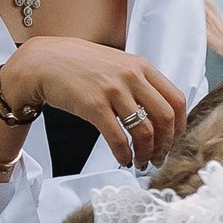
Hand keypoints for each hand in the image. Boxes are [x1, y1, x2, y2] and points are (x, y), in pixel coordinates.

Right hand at [0, 38, 187, 169]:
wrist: (41, 61)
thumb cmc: (78, 65)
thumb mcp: (117, 63)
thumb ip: (140, 82)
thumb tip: (160, 113)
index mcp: (141, 66)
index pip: (176, 100)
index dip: (180, 125)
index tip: (175, 139)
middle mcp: (131, 76)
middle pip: (166, 118)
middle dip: (167, 143)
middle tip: (160, 156)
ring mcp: (113, 90)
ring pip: (145, 131)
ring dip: (147, 153)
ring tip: (142, 162)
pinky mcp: (93, 105)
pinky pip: (118, 137)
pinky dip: (125, 154)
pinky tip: (124, 160)